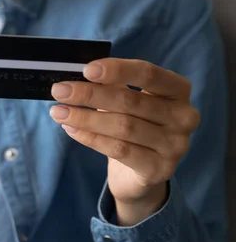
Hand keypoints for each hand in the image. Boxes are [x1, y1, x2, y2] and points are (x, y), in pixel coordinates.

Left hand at [49, 58, 199, 225]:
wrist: (141, 172)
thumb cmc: (133, 124)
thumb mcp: (126, 100)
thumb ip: (111, 85)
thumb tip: (80, 74)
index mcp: (178, 89)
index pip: (149, 74)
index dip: (118, 70)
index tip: (86, 69)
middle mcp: (184, 116)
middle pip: (130, 101)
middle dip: (90, 94)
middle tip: (59, 91)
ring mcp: (175, 145)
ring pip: (123, 127)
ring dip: (84, 118)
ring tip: (58, 112)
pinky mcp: (159, 168)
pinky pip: (120, 150)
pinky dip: (91, 138)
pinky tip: (71, 130)